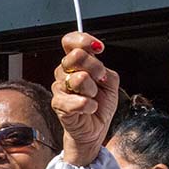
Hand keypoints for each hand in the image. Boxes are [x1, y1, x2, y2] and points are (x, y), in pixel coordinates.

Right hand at [52, 32, 118, 166]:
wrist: (95, 129)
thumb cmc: (100, 105)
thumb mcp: (111, 82)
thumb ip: (104, 69)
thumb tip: (96, 66)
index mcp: (76, 63)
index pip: (70, 41)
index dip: (83, 40)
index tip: (98, 49)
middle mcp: (64, 73)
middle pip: (75, 56)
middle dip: (95, 67)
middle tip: (101, 80)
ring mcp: (59, 88)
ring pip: (78, 78)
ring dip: (92, 90)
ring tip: (93, 98)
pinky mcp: (58, 105)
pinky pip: (76, 100)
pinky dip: (89, 105)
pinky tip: (90, 108)